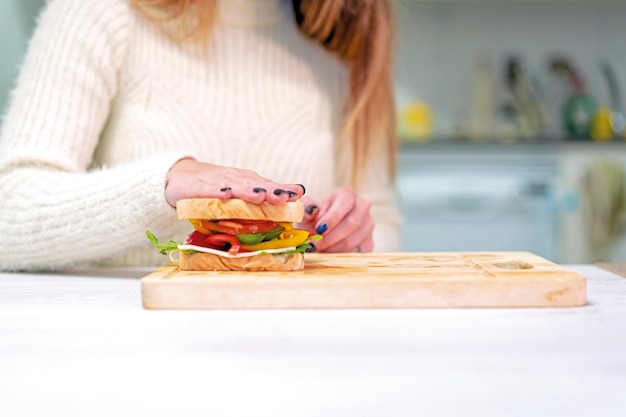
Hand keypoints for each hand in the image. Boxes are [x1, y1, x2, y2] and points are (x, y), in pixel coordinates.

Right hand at [165, 158, 304, 206]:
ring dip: (247, 191)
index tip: (298, 194)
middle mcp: (235, 179)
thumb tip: (296, 197)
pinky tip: (225, 195)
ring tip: (259, 196)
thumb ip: (265, 198)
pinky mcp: (197, 188)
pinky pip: (207, 190)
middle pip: (254, 185)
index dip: (282, 189)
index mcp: (247, 182)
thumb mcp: (241, 193)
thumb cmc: (216, 188)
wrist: (180, 177)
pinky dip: (216, 192)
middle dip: (270, 190)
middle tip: (284, 197)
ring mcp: (216, 182)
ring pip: (234, 186)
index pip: (268, 185)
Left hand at [298, 187, 373, 252]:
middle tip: (313, 245)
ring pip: (352, 240)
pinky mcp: (369, 242)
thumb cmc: (316, 218)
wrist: (323, 230)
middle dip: (330, 237)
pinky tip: (328, 254)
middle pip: (351, 224)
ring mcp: (368, 225)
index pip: (345, 202)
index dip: (333, 217)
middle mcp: (362, 207)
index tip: (319, 229)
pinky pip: (356, 252)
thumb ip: (306, 207)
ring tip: (318, 250)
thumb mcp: (308, 210)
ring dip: (332, 248)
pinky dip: (340, 256)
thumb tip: (310, 210)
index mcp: (348, 194)